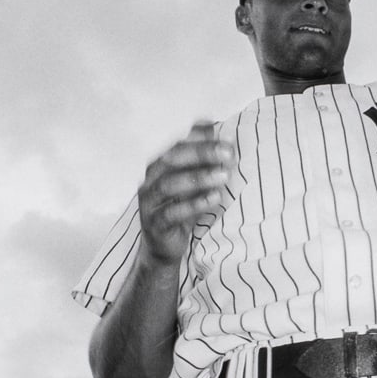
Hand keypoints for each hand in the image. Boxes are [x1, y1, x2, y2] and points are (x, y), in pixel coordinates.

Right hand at [137, 121, 233, 266]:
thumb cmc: (181, 207)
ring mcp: (149, 202)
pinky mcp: (155, 223)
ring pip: (170, 184)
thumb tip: (222, 136)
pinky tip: (215, 197)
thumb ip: (201, 161)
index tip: (219, 131)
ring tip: (224, 176)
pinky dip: (195, 203)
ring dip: (200, 178)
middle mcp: (149, 180)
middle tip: (227, 152)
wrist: (164, 246)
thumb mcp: (192, 183)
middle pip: (171, 159)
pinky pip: (173, 212)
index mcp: (158, 165)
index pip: (175, 143)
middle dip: (201, 153)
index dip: (196, 136)